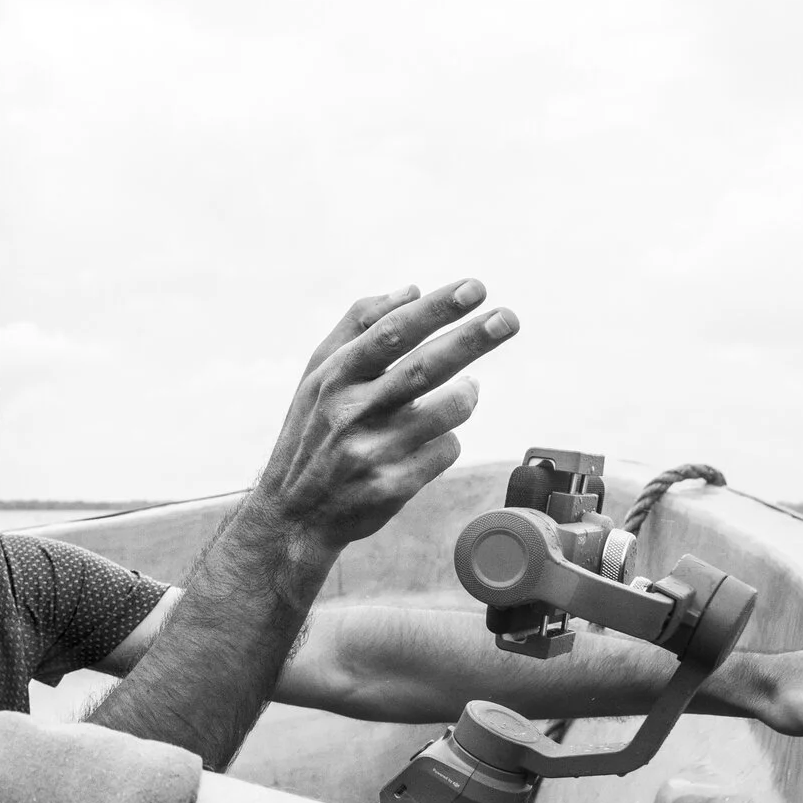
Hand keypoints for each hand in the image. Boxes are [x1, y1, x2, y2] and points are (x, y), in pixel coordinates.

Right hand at [246, 281, 519, 557]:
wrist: (293, 514)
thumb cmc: (313, 432)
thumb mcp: (318, 375)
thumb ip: (357, 326)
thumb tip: (411, 289)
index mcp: (333, 378)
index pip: (391, 334)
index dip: (436, 309)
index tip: (475, 287)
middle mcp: (349, 412)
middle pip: (423, 368)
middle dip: (471, 339)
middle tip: (509, 318)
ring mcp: (371, 452)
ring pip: (447, 412)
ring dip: (466, 396)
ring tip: (468, 389)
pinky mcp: (392, 487)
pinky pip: (447, 450)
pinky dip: (448, 439)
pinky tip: (428, 443)